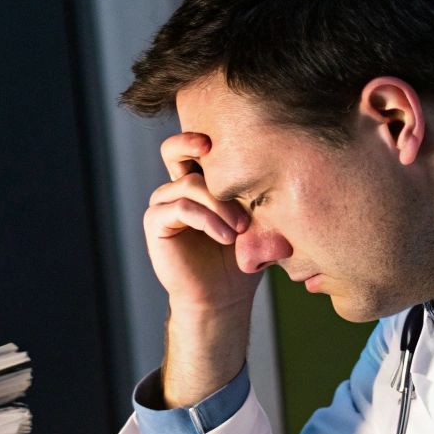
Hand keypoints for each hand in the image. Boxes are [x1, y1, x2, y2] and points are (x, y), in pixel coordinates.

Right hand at [143, 131, 260, 315]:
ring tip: (239, 229)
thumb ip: (252, 193)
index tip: (223, 137)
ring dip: (219, 204)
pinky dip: (207, 220)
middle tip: (211, 149)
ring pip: (189, 185)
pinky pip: (180, 208)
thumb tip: (278, 161)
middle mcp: (176, 190)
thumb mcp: (252, 220)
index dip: (200, 135)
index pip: (192, 148)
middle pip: (175, 153)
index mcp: (197, 184)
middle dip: (191, 145)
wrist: (222, 298)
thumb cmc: (240, 260)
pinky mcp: (156, 224)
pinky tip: (225, 237)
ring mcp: (163, 206)